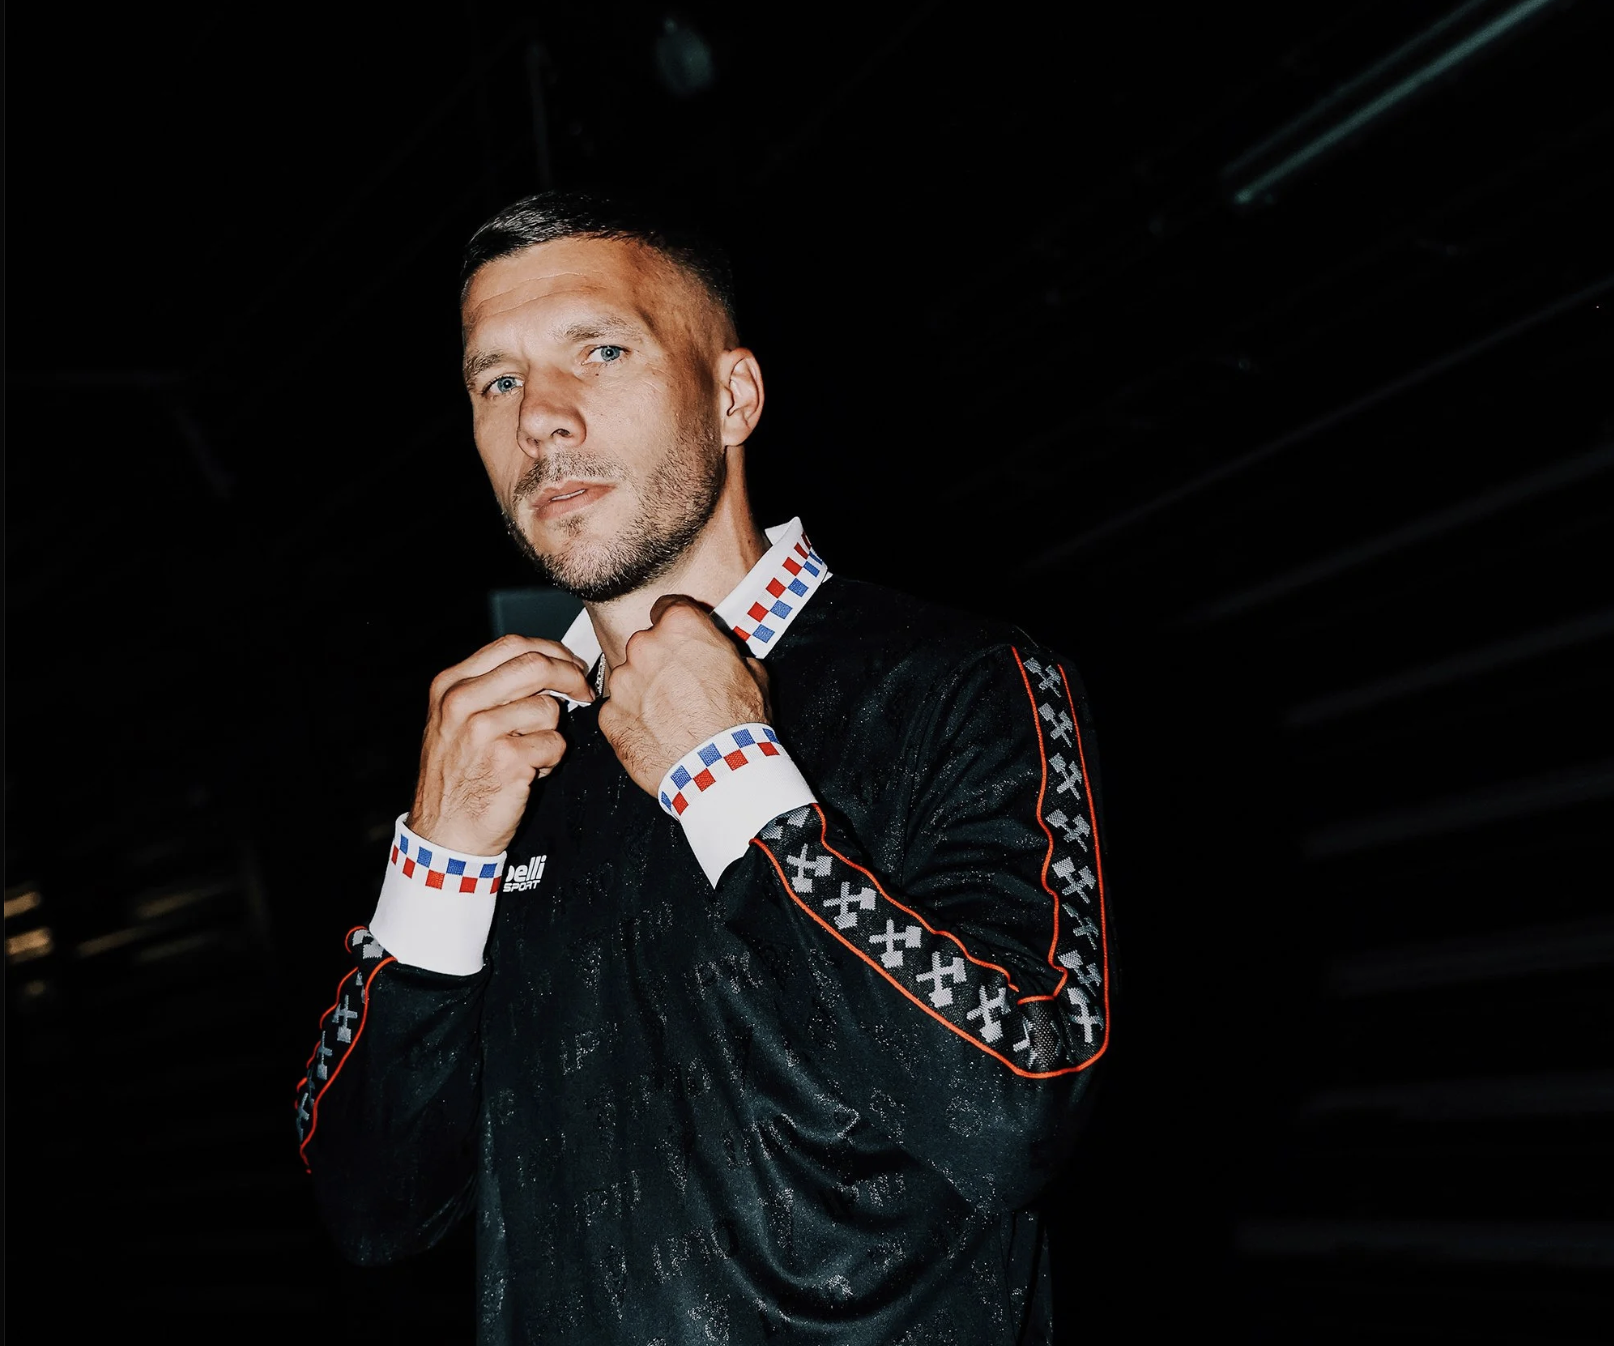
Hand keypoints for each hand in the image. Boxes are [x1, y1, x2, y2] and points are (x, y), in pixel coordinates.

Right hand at [408, 634, 593, 855]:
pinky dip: (551, 759)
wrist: (444, 832)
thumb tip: (547, 663)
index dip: (551, 651)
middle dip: (570, 676)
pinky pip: (555, 744)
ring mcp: (482, 731)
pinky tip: (529, 771)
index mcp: (450, 686)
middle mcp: (462, 703)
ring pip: (549, 708)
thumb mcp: (454, 721)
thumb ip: (491, 687)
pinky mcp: (507, 760)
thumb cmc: (456, 778)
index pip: (512, 646)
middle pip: (535, 665)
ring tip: (531, 751)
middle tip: (582, 691)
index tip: (570, 663)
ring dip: (552, 731)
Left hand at [598, 595, 770, 795]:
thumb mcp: (751, 673)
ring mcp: (623, 681)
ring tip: (670, 716)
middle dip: (660, 660)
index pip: (667, 607)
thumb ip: (726, 653)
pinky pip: (618, 709)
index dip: (676, 624)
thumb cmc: (738, 724)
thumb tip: (723, 655)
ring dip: (644, 690)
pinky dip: (632, 719)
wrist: (719, 771)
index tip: (680, 638)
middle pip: (646, 644)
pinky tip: (656, 733)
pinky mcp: (609, 715)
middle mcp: (644, 646)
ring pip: (629, 677)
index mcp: (680, 627)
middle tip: (682, 686)